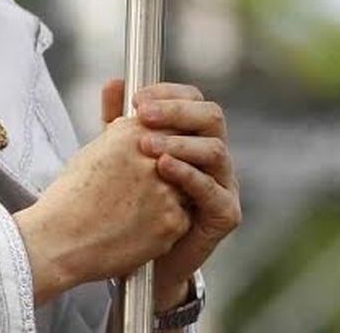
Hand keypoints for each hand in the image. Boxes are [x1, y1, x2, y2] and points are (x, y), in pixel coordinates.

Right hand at [14, 113, 190, 304]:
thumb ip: (121, 129)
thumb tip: (133, 108)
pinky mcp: (172, 222)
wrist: (59, 241)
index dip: (166, 141)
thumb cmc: (70, 198)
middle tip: (148, 185)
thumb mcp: (93, 150)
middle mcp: (153, 158)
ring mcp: (166, 191)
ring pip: (186, 186)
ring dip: (170, 195)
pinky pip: (182, 217)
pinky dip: (165, 222)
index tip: (158, 153)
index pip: (169, 125)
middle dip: (172, 167)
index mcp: (132, 135)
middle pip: (182, 154)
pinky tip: (140, 227)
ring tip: (139, 207)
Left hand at [101, 79, 241, 310]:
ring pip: (215, 150)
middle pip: (211, 117)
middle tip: (142, 114)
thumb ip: (118, 122)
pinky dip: (189, 175)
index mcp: (194, 136)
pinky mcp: (225, 214)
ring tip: (146, 144)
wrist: (138, 257)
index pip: (193, 100)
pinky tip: (164, 169)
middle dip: (176, 111)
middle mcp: (215, 156)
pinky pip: (213, 190)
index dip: (168, 94)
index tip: (136, 98)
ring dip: (180, 142)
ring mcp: (224, 184)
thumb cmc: (132, 204)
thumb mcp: (121, 157)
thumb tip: (114, 82)